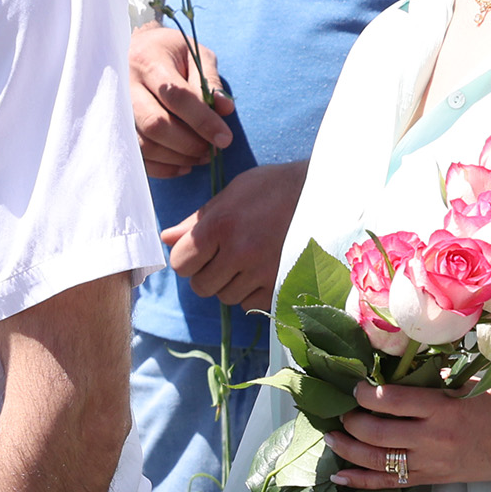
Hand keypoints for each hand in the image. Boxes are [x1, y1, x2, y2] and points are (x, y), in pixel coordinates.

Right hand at [129, 26, 234, 177]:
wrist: (131, 50)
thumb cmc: (168, 52)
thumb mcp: (194, 54)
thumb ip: (210, 80)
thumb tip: (225, 109)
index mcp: (149, 62)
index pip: (176, 96)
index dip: (202, 120)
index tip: (224, 138)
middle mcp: (126, 86)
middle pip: (155, 123)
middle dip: (188, 143)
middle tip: (211, 150)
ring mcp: (115, 109)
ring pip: (143, 144)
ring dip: (176, 158)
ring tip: (200, 157)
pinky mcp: (114, 128)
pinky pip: (135, 156)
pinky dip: (161, 168)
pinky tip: (182, 165)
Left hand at [162, 161, 308, 309]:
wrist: (325, 193)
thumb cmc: (273, 188)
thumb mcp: (232, 193)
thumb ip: (197, 221)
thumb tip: (166, 238)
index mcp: (221, 225)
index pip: (181, 263)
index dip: (187, 258)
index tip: (200, 251)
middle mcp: (240, 252)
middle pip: (201, 286)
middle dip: (207, 274)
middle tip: (224, 257)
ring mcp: (263, 271)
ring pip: (227, 297)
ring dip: (231, 284)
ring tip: (247, 260)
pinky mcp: (283, 284)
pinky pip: (252, 303)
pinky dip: (252, 292)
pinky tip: (262, 270)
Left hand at [323, 379, 490, 489]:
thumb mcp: (467, 386)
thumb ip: (430, 383)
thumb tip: (393, 376)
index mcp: (443, 408)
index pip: (392, 401)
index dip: (365, 393)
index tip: (353, 386)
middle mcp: (433, 438)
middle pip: (377, 433)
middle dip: (351, 421)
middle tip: (340, 411)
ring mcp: (431, 462)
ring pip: (378, 461)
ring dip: (348, 450)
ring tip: (331, 438)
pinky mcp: (433, 479)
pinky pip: (391, 483)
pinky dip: (362, 481)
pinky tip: (340, 476)